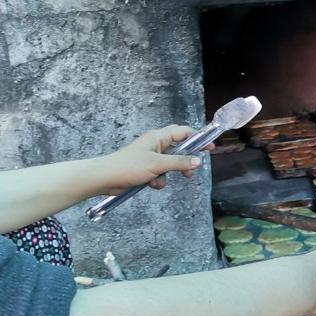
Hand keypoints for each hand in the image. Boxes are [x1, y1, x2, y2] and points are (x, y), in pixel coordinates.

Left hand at [96, 125, 214, 195]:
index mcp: (158, 137)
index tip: (209, 148)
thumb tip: (198, 161)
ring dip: (169, 173)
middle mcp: (156, 144)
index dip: (197, 138)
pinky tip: (150, 184)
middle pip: (178, 148)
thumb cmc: (129, 166)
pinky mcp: (145, 169)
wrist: (106, 178)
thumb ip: (179, 163)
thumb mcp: (158, 164)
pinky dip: (158, 180)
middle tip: (192, 170)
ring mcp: (150, 157)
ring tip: (162, 179)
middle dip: (185, 161)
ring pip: (170, 164)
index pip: (183, 132)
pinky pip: (160, 173)